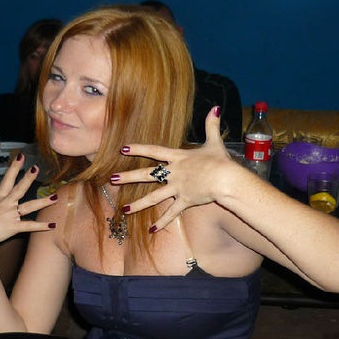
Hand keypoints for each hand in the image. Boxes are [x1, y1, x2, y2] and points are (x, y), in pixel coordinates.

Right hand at [0, 153, 57, 243]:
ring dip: (43, 202)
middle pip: (19, 189)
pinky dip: (41, 226)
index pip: (7, 179)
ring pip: (29, 206)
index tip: (21, 156)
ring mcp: (11, 215)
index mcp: (0, 198)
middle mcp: (7, 204)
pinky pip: (29, 226)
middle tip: (36, 168)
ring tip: (55, 197)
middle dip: (28, 178)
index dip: (14, 167)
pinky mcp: (14, 227)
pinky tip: (52, 225)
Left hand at [111, 107, 241, 230]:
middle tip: (112, 179)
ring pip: (154, 198)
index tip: (123, 148)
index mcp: (179, 158)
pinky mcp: (185, 201)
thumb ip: (212, 125)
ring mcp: (178, 188)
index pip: (154, 151)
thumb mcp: (215, 141)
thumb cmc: (220, 161)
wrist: (226, 179)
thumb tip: (216, 108)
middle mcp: (174, 173)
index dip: (138, 149)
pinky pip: (171, 213)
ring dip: (138, 204)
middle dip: (129, 177)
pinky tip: (151, 230)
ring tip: (123, 210)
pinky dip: (162, 222)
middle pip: (147, 175)